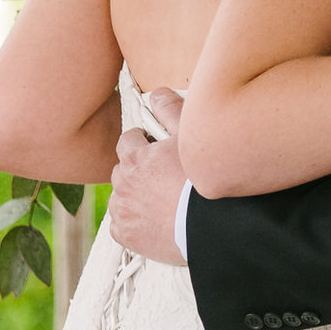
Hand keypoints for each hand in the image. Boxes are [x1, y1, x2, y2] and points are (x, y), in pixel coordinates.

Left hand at [107, 88, 188, 266]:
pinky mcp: (126, 235)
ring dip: (132, 196)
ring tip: (157, 201)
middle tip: (159, 177)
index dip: (142, 143)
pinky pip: (121, 225)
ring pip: (120, 197)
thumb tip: (157, 94)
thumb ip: (171, 111)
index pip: (127, 141)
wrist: (210, 224)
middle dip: (135, 170)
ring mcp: (122, 211)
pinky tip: (152, 222)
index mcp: (135, 157)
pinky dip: (132, 222)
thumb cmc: (202, 179)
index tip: (155, 150)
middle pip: (122, 170)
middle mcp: (123, 183)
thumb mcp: (190, 138)